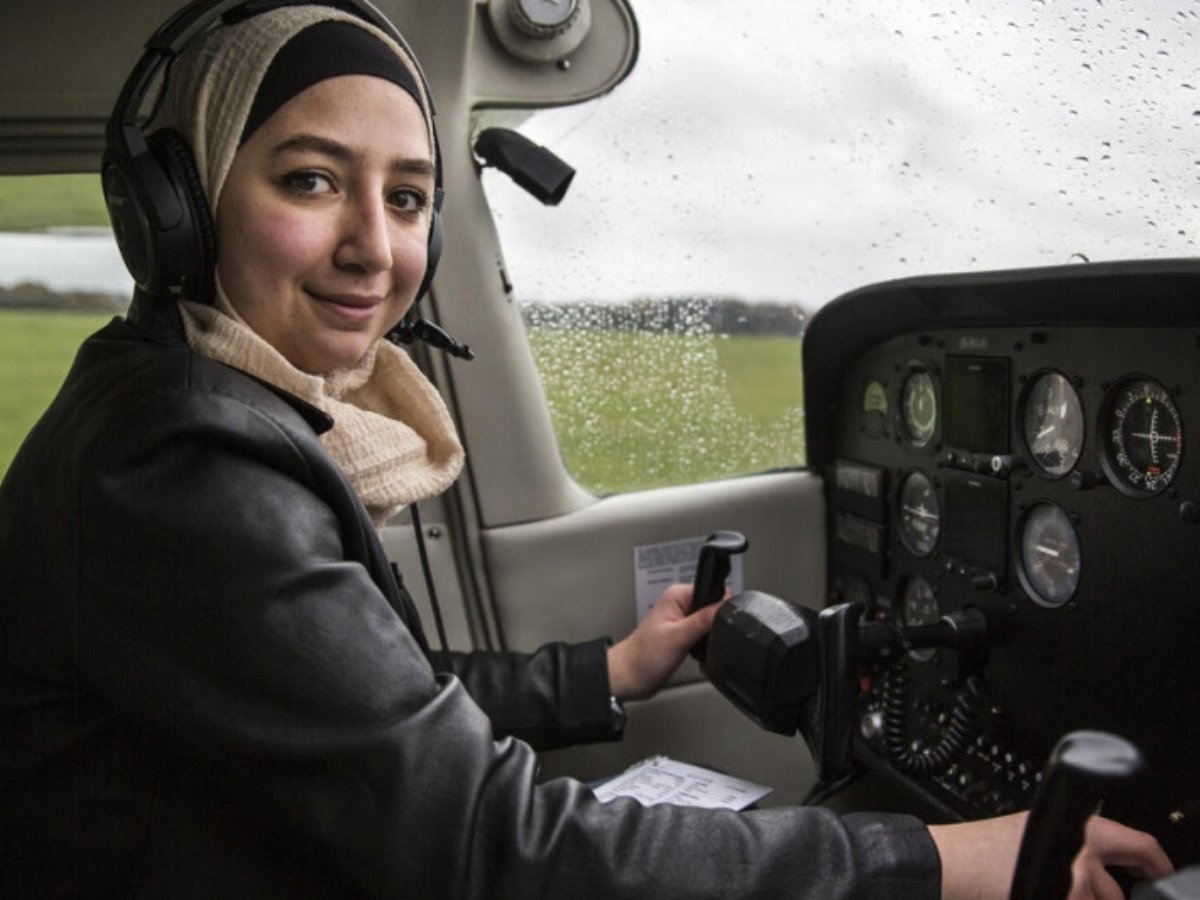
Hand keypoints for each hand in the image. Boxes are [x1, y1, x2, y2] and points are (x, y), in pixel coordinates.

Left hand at [605, 583, 722, 701]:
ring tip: (692, 647)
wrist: (630, 677)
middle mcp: (680, 604)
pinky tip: (695, 652)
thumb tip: (726, 606)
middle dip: (713, 626)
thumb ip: (703, 620)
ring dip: (708, 637)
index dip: (719, 608)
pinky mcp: (684, 634)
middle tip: (698, 640)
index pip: (712, 591)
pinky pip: (704, 635)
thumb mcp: (678, 637)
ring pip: (710, 624)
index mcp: (678, 595)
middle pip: (714, 608)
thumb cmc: (643, 657)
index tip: (712, 625)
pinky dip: (704, 645)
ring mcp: (682, 619)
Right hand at [929, 812, 1171, 899]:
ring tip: (1036, 888)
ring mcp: (1073, 886)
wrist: (955, 862)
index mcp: (1079, 828)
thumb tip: (1098, 867)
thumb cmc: (984, 849)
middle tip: (1082, 891)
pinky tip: (1028, 892)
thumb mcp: (1035, 832)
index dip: (1154, 864)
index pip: (1140, 846)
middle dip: (1105, 897)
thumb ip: (1073, 844)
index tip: (1155, 872)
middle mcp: (1083, 856)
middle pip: (1116, 892)